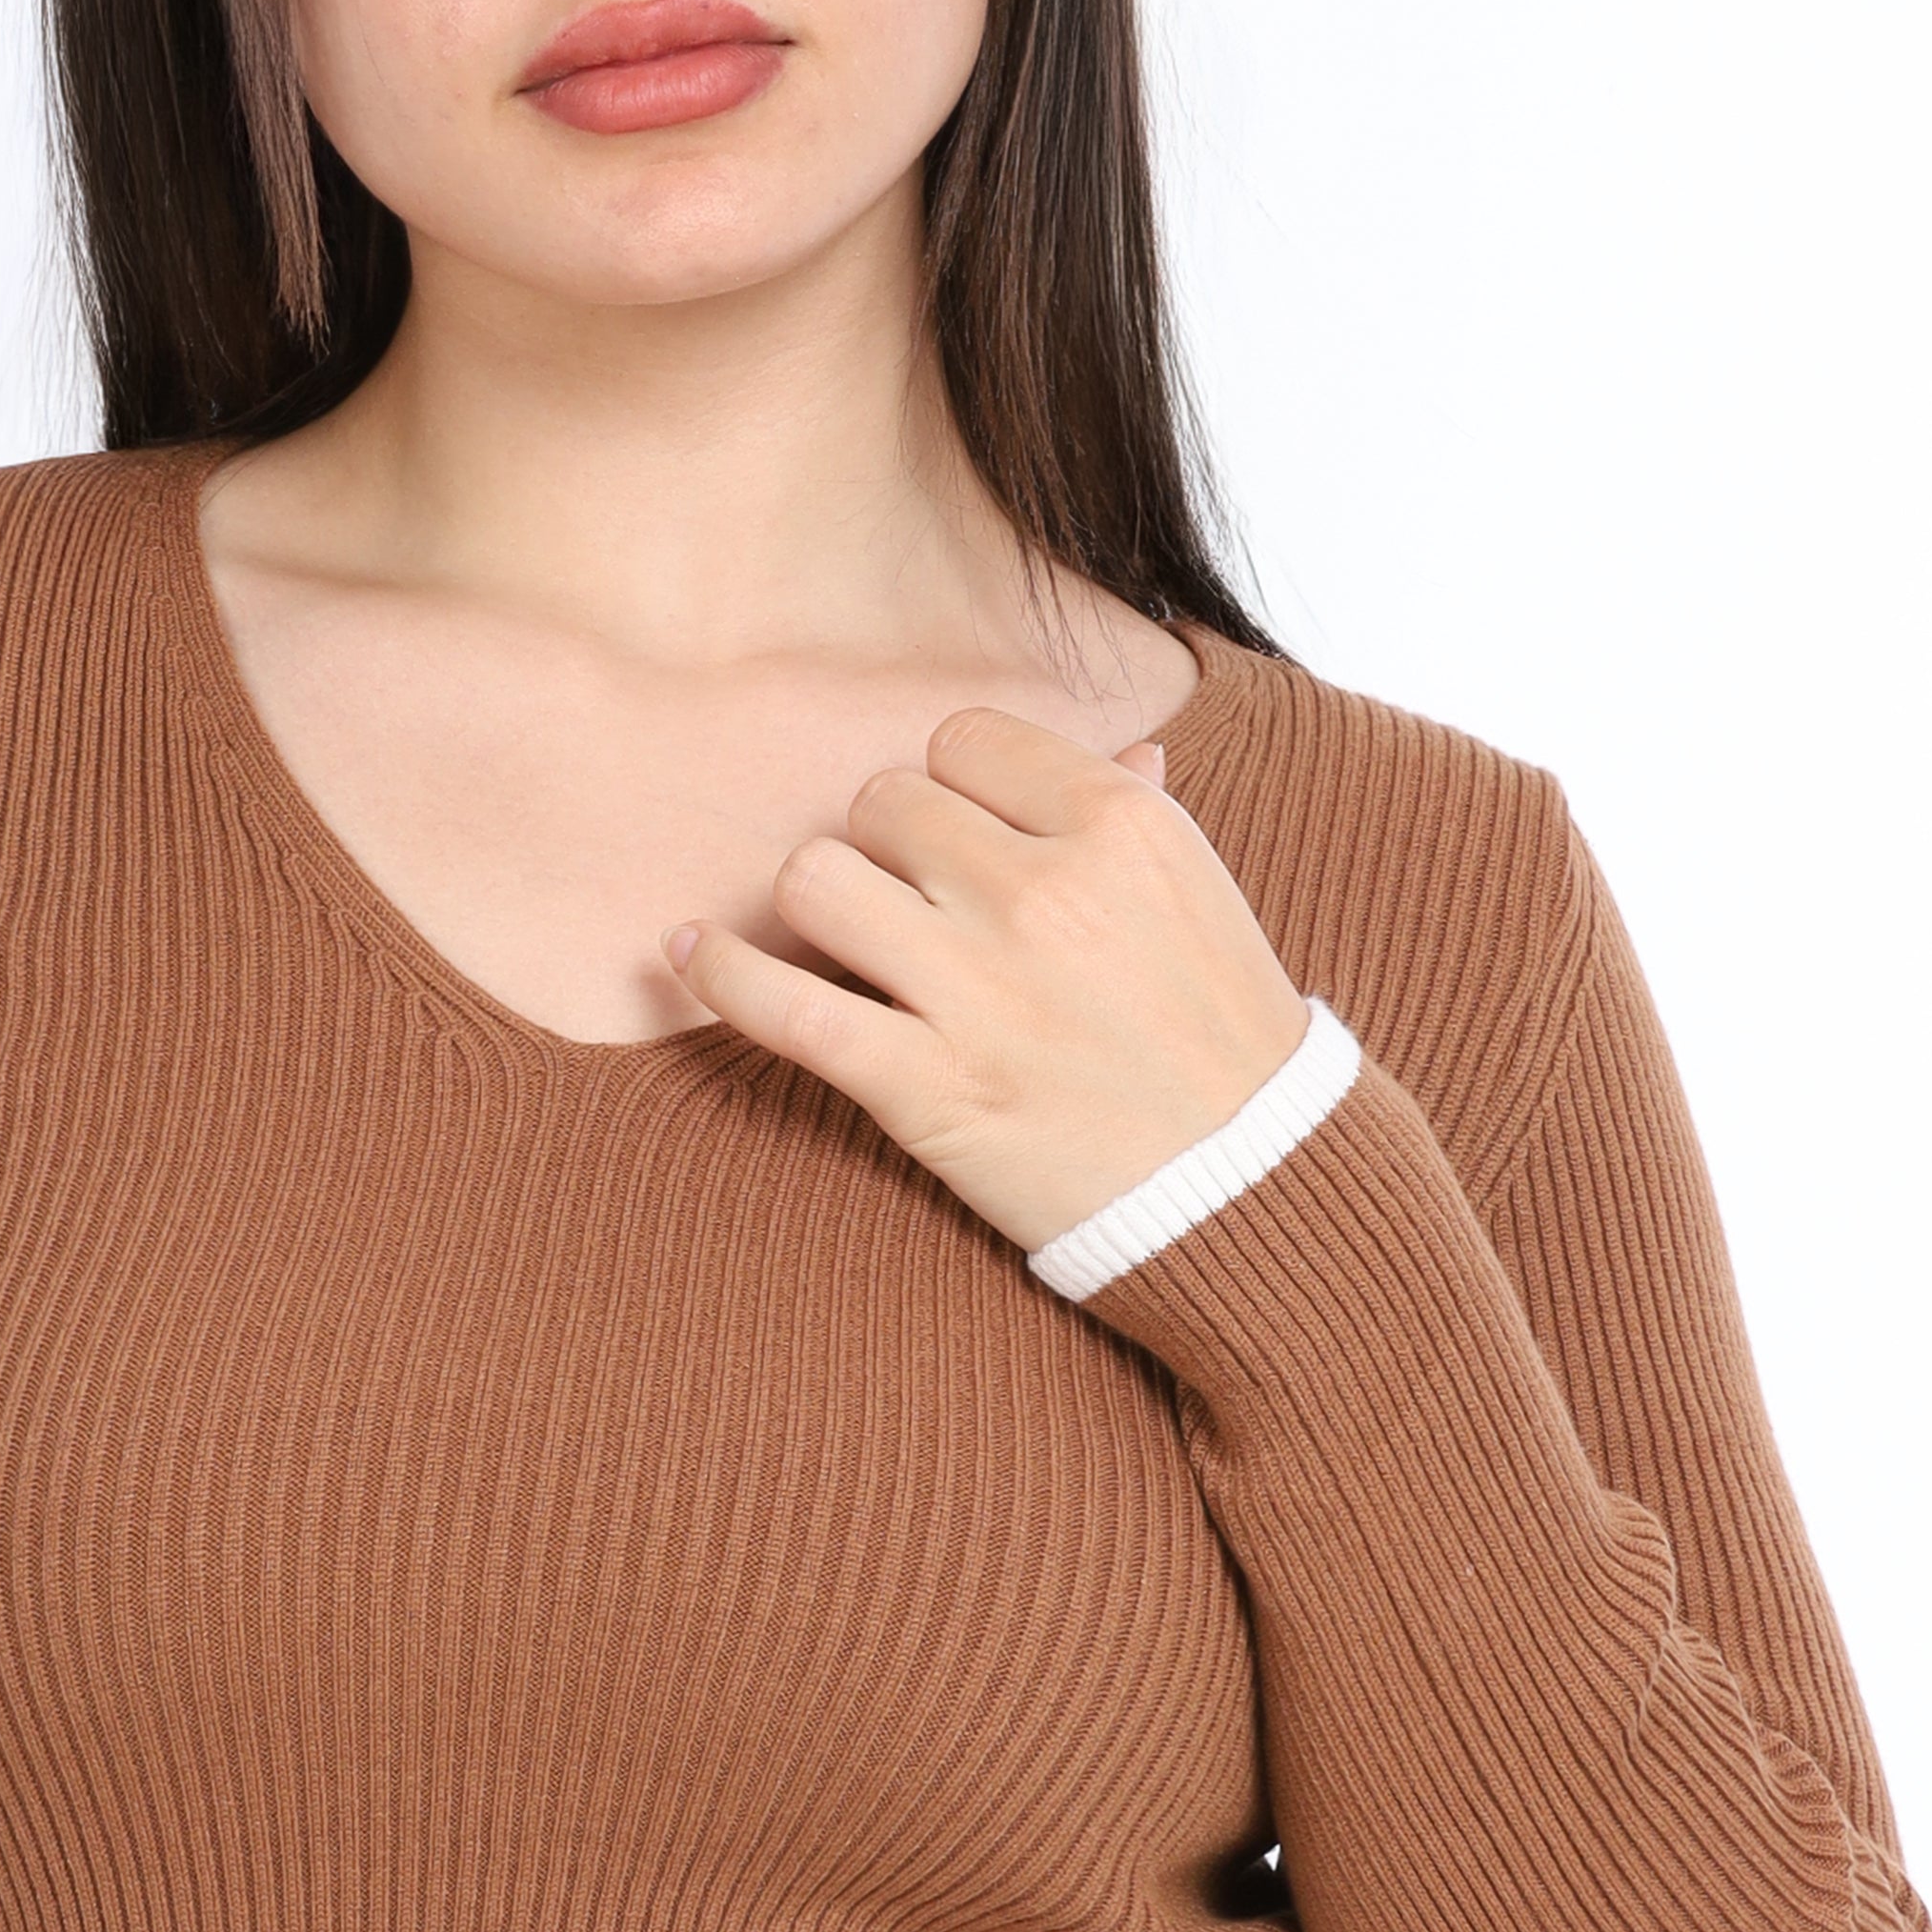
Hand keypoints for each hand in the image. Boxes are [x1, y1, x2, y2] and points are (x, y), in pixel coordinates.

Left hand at [662, 719, 1313, 1254]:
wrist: (1248, 1188)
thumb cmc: (1221, 1037)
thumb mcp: (1200, 898)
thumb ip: (1136, 814)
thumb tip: (1125, 745)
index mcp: (1116, 824)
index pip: (961, 743)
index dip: (949, 790)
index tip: (963, 841)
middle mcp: (1042, 892)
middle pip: (881, 805)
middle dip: (887, 850)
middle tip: (918, 909)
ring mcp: (978, 991)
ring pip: (817, 880)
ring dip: (819, 907)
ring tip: (850, 943)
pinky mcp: (925, 1088)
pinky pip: (778, 1004)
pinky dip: (715, 973)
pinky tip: (683, 953)